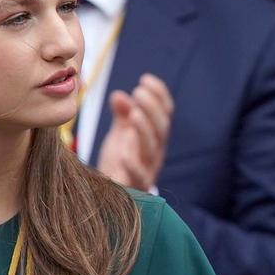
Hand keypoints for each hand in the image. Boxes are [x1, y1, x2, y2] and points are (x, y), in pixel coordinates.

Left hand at [96, 74, 173, 191]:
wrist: (110, 195)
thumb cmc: (119, 162)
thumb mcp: (121, 134)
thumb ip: (123, 115)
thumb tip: (118, 95)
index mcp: (154, 136)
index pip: (164, 113)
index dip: (159, 96)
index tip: (146, 79)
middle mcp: (155, 151)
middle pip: (161, 128)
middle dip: (152, 107)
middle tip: (139, 90)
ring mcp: (147, 169)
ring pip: (152, 148)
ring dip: (145, 129)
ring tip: (134, 112)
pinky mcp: (134, 186)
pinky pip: (138, 177)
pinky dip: (133, 166)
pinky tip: (124, 154)